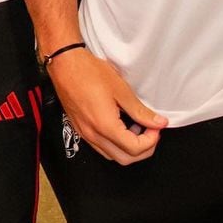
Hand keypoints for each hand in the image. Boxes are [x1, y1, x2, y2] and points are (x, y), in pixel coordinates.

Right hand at [49, 47, 166, 164]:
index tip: (155, 126)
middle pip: (125, 159)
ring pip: (112, 155)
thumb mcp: (120, 89)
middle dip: (143, 149)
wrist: (63, 64)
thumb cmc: (89, 72)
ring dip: (128, 148)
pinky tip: (119, 125)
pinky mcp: (79, 128)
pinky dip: (115, 144)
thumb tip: (159, 123)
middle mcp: (93, 134)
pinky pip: (101, 147)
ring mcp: (84, 133)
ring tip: (135, 128)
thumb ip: (140, 111)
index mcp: (105, 126)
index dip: (151, 140)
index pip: (135, 148)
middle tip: (150, 132)